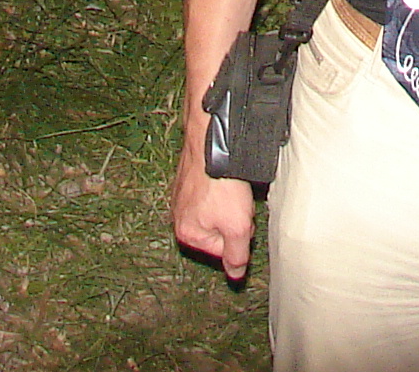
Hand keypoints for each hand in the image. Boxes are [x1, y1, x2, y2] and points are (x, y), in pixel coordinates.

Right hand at [171, 140, 256, 281]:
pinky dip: (221, 185)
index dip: (239, 233)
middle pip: (218, 228)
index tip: (240, 216)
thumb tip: (234, 275)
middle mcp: (178, 216)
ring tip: (232, 186)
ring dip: (229, 200)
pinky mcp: (188, 176)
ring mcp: (181, 194)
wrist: (211, 142)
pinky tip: (226, 177)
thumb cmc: (222, 184)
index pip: (224, 249)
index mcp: (187, 233)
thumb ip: (237, 255)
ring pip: (216, 208)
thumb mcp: (238, 227)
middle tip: (237, 200)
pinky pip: (210, 190)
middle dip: (233, 217)